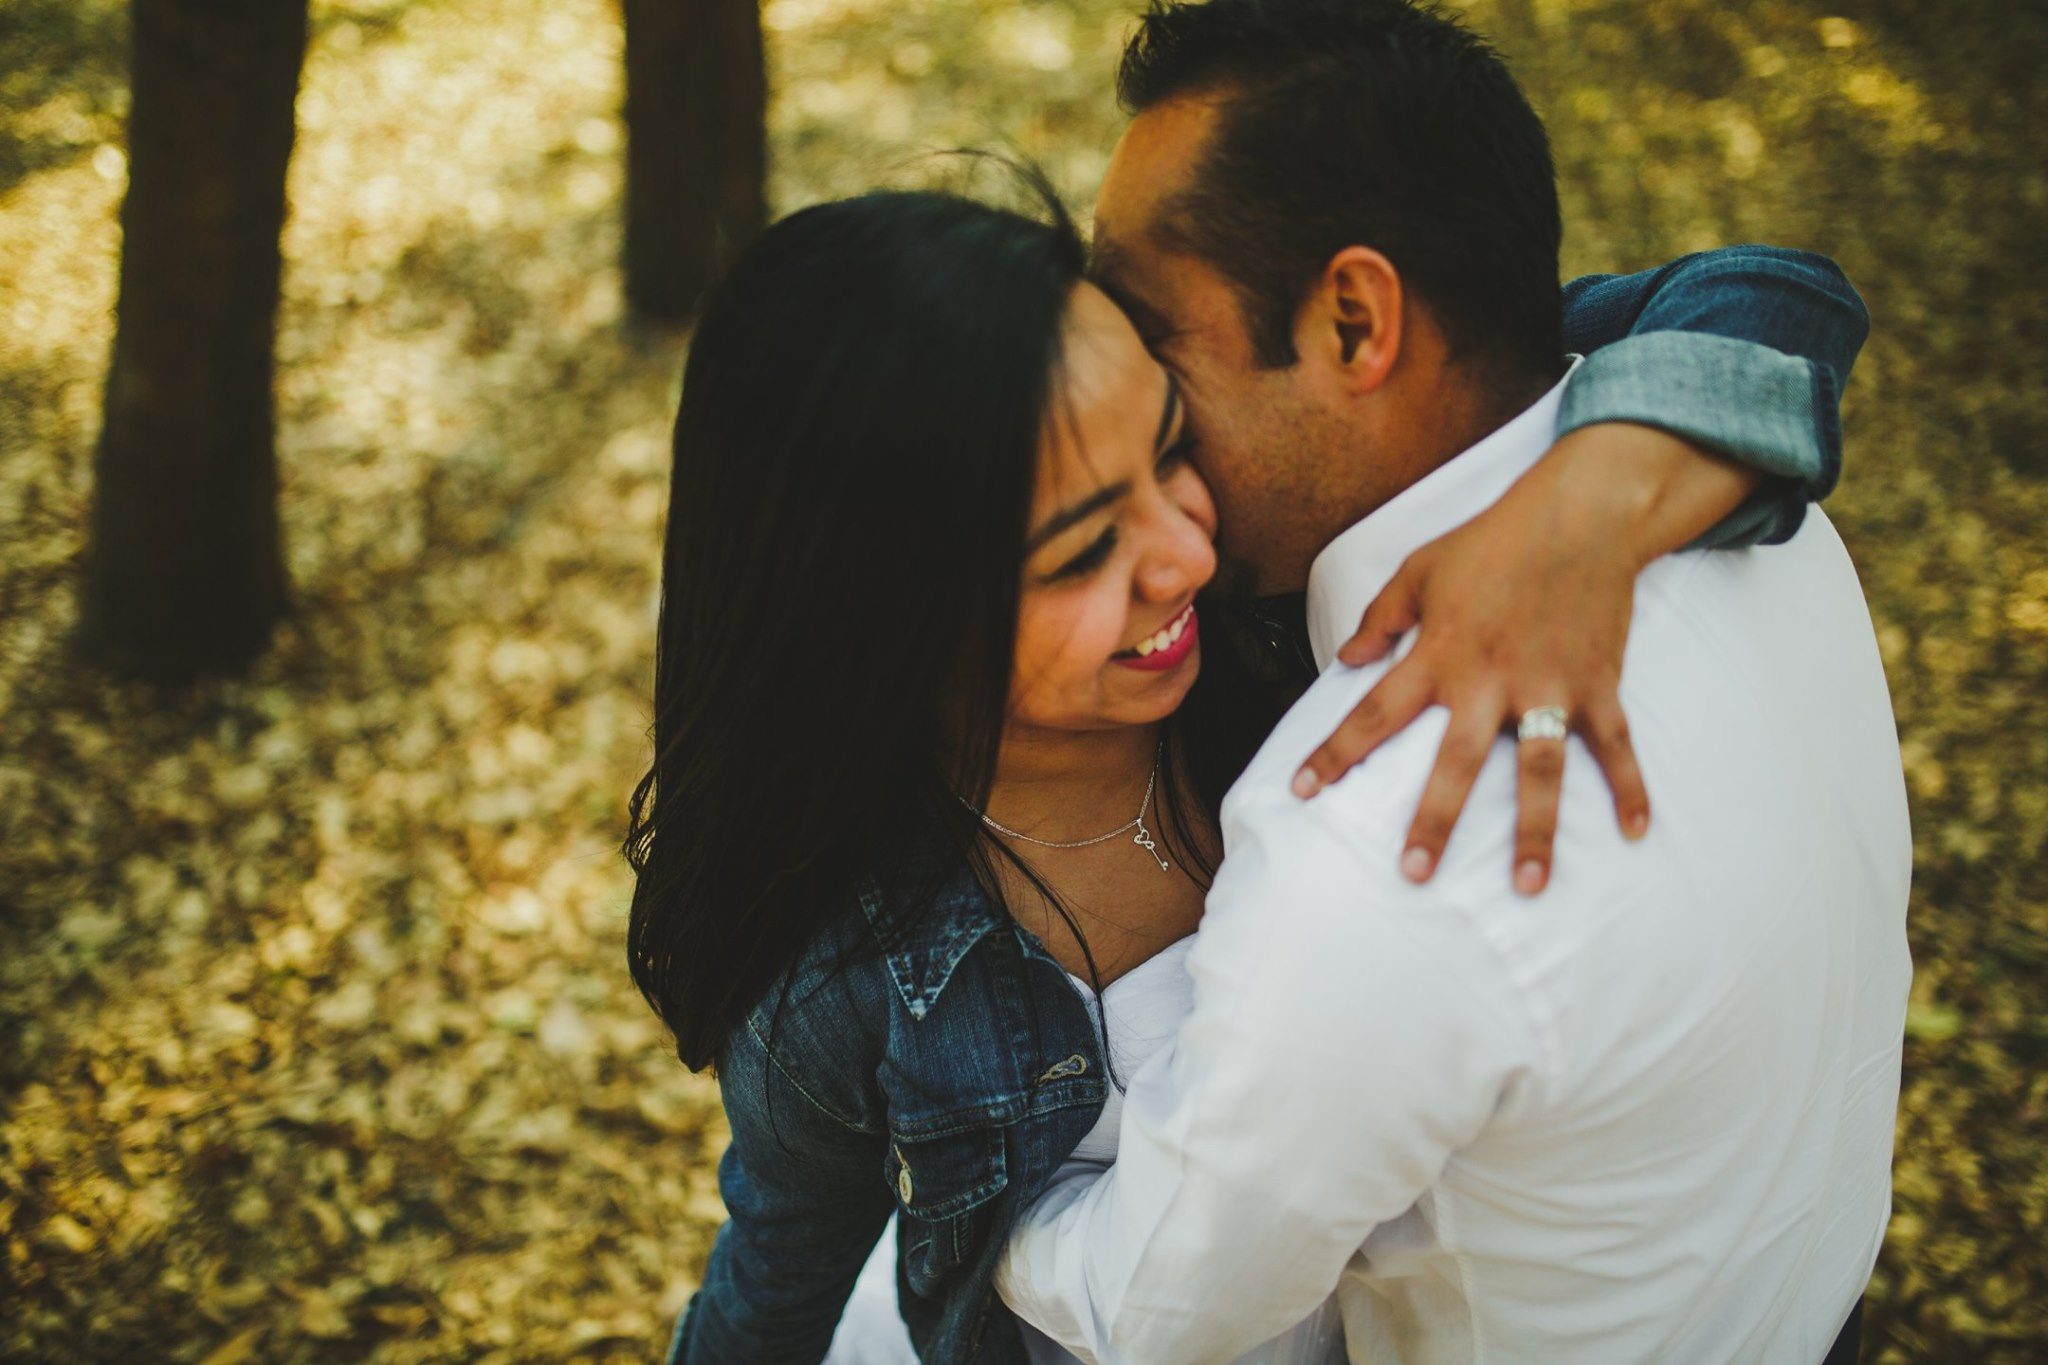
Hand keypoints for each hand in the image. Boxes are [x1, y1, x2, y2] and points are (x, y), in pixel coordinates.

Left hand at [1291, 422, 1761, 893]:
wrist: (1580, 514)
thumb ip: (1380, 619)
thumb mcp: (1419, 570)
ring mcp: (1549, 686)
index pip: (1374, 713)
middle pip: (1456, 762)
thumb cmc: (1492, 541)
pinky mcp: (1598, 685)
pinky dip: (1630, 788)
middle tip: (1414, 874)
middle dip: (1434, 820)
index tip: (1300, 792)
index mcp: (1439, 654)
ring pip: (1540, 770)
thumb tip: (1347, 659)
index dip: (1334, 754)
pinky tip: (1636, 833)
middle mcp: (1490, 679)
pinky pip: (1615, 746)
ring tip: (1526, 885)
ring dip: (1534, 830)